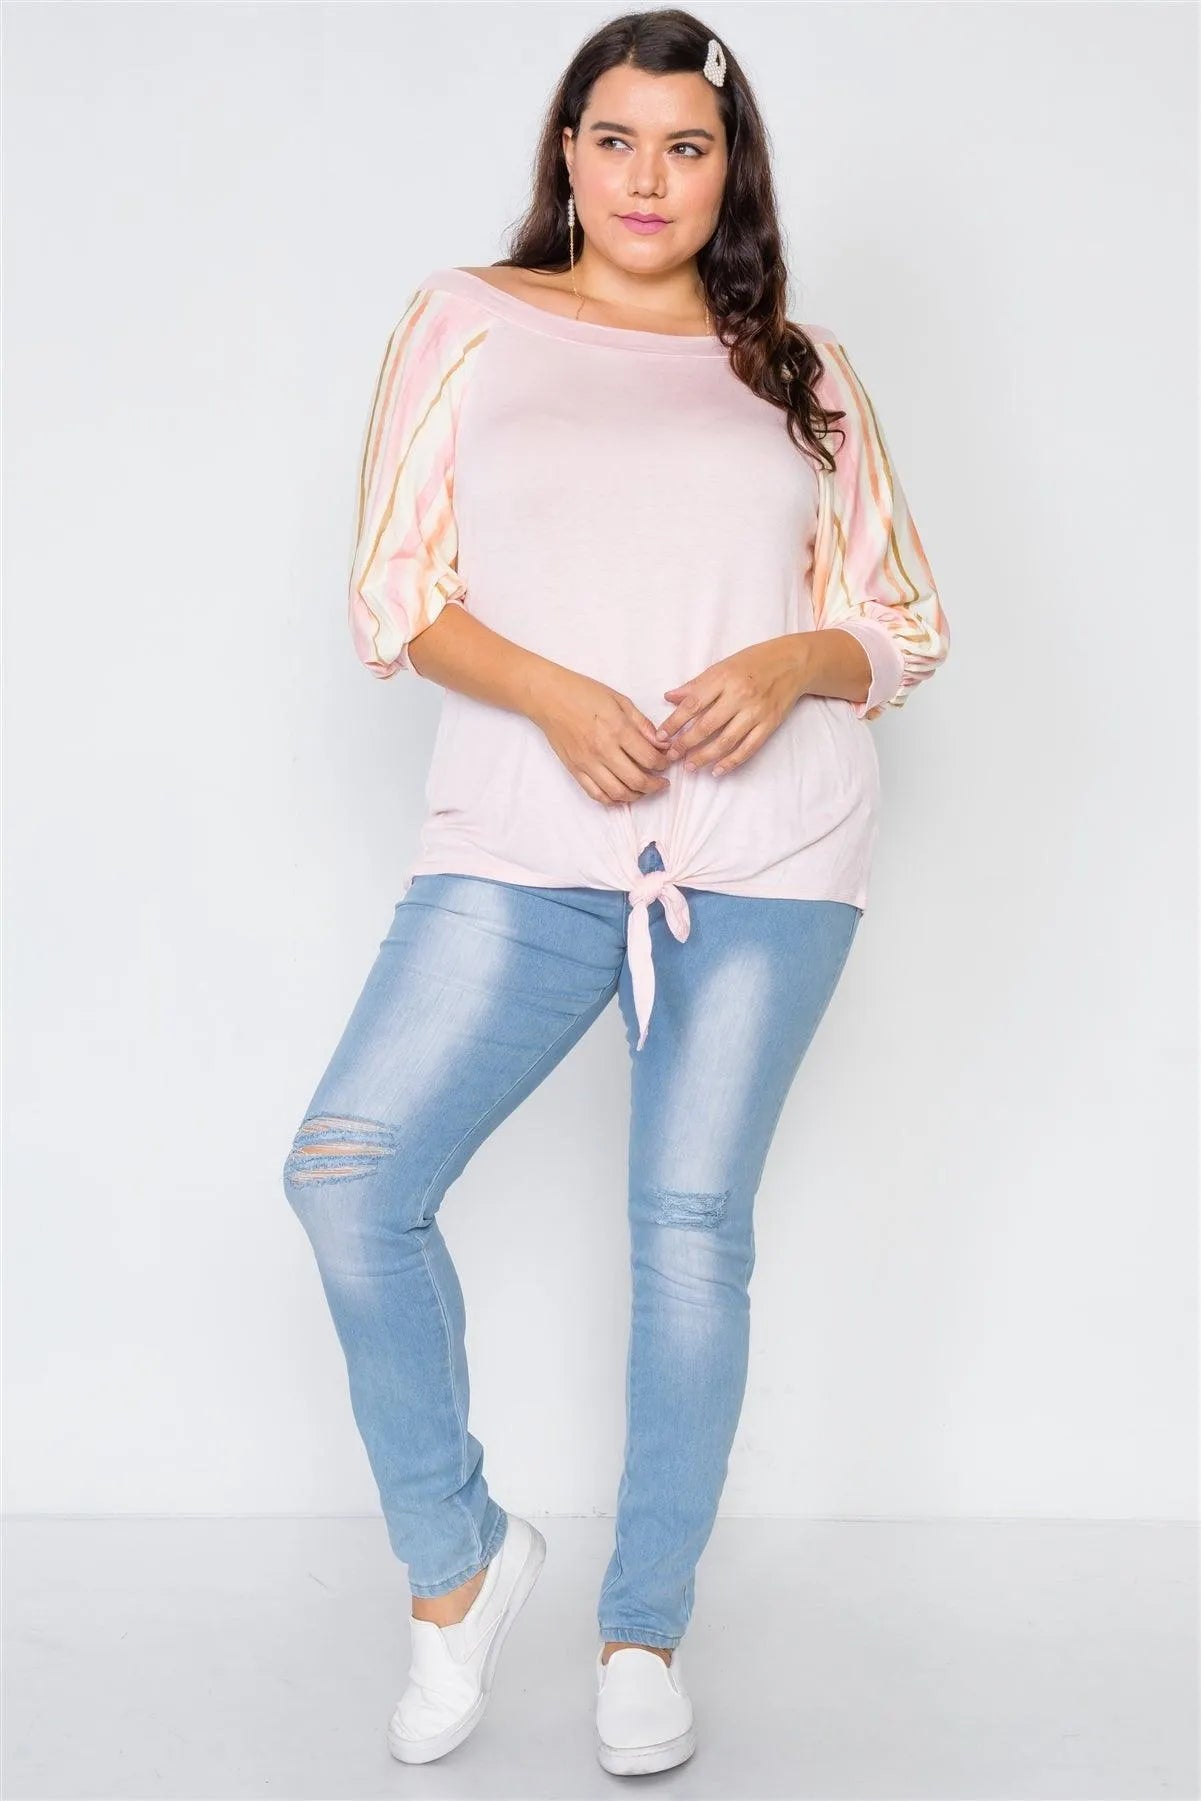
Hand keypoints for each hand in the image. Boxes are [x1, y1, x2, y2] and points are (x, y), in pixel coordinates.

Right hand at [530, 668, 671, 806]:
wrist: (548, 697)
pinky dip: (613, 800)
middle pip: (637, 781)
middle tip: (662, 782)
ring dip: (637, 796)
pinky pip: (596, 794)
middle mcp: (603, 750)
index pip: (649, 758)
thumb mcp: (619, 700)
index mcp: (617, 729)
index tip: (667, 762)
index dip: (664, 764)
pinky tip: (622, 795)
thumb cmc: (583, 693)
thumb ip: (642, 724)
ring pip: (618, 793)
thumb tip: (661, 743)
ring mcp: (587, 763)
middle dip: (655, 785)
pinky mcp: (575, 770)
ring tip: (644, 790)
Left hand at [657, 637, 810, 775]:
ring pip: (725, 741)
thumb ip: (696, 685)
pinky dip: (731, 762)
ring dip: (704, 757)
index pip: (692, 704)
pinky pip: (748, 748)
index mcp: (723, 678)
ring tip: (689, 767)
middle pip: (706, 726)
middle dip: (685, 744)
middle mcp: (739, 695)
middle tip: (671, 756)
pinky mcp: (769, 724)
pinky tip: (717, 770)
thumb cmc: (754, 662)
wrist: (794, 662)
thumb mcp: (723, 666)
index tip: (660, 736)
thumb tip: (669, 697)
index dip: (674, 722)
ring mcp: (756, 712)